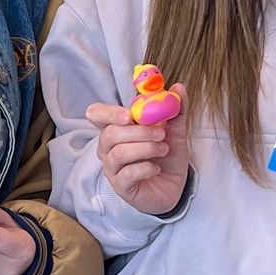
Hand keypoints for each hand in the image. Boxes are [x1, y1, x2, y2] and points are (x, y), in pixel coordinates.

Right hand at [86, 86, 189, 216]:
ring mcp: (113, 168)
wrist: (175, 186)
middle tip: (161, 133)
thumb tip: (179, 87)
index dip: (108, 112)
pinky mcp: (121, 186)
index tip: (130, 115)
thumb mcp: (176, 131)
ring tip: (163, 149)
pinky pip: (127, 174)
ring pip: (118, 153)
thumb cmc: (167, 157)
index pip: (96, 114)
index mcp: (117, 128)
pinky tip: (157, 168)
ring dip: (145, 148)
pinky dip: (146, 168)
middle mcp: (109, 148)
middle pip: (109, 134)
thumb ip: (175, 110)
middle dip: (138, 132)